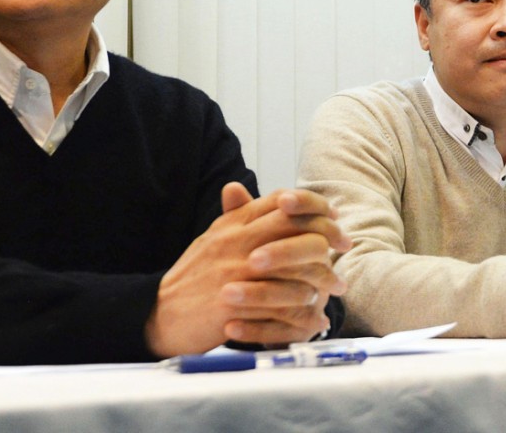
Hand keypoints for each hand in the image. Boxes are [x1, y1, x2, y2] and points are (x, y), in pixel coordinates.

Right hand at [145, 183, 352, 356]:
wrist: (159, 314)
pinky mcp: (235, 304)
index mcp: (233, 224)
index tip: (334, 215)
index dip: (313, 204)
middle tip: (346, 244)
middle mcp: (237, 242)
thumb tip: (257, 190)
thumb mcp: (214, 237)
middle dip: (328, 233)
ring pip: (296, 264)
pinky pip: (282, 305)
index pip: (282, 201)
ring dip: (323, 275)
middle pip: (295, 225)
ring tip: (337, 285)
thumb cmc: (194, 276)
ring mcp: (236, 272)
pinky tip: (317, 316)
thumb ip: (237, 214)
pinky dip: (304, 312)